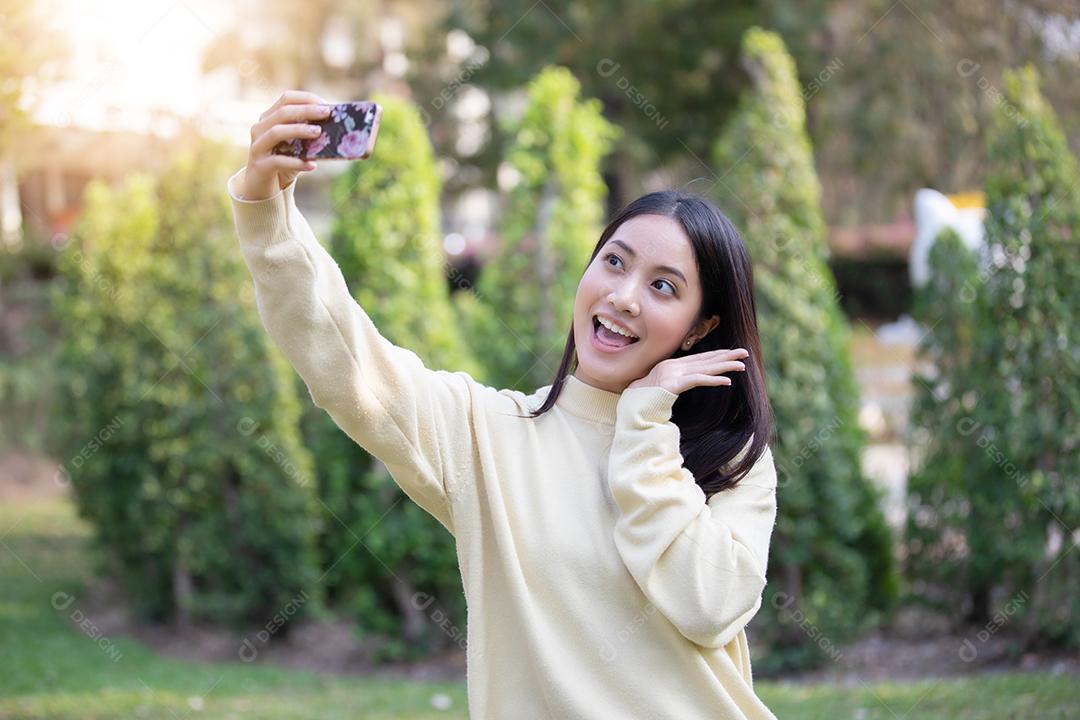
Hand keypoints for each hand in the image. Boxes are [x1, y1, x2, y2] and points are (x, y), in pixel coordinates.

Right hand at [241, 90, 332, 200]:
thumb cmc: (283, 163)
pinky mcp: (259, 166)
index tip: (325, 105)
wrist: (261, 188)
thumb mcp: (296, 147)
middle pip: (282, 113)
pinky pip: (278, 161)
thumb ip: (307, 136)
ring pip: (276, 132)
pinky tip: (312, 166)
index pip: (286, 99)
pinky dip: (296, 162)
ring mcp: (258, 147)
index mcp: (269, 119)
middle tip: (326, 113)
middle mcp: (260, 129)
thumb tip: (334, 129)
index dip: (306, 99)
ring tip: (318, 133)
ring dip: (299, 130)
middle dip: (306, 110)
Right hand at [626, 348, 749, 394]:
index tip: (731, 352)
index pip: (699, 358)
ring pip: (705, 368)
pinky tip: (727, 382)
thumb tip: (681, 383)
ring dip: (725, 366)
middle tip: (745, 352)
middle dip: (726, 356)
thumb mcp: (659, 387)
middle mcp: (673, 366)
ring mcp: (673, 374)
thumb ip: (672, 382)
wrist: (629, 405)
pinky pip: (697, 381)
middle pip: (705, 360)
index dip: (717, 355)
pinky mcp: (673, 384)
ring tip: (742, 365)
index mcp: (671, 365)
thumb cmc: (642, 399)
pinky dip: (713, 381)